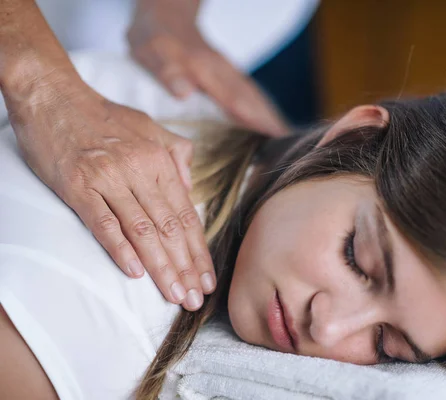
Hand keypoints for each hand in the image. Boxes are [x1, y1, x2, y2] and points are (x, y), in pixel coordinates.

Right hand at [5, 68, 214, 310]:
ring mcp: (109, 178)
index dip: (199, 251)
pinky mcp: (79, 186)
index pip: (187, 216)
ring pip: (143, 231)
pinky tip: (136, 273)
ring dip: (161, 267)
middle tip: (195, 298)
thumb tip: (190, 187)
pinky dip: (120, 248)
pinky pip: (104, 223)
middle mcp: (140, 171)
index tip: (207, 278)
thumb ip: (176, 155)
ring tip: (174, 295)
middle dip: (186, 268)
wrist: (55, 96)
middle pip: (170, 229)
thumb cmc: (104, 117)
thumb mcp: (151, 128)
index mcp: (161, 161)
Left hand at [127, 0, 288, 136]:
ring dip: (271, 118)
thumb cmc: (155, 37)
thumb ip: (168, 72)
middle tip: (290, 149)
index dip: (253, 121)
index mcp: (207, 70)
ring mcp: (229, 73)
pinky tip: (269, 123)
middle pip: (253, 101)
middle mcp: (224, 72)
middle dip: (271, 124)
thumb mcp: (153, 51)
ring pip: (255, 98)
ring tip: (286, 141)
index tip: (272, 139)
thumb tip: (184, 93)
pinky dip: (263, 110)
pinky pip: (251, 95)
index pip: (235, 100)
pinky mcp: (229, 75)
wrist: (165, 13)